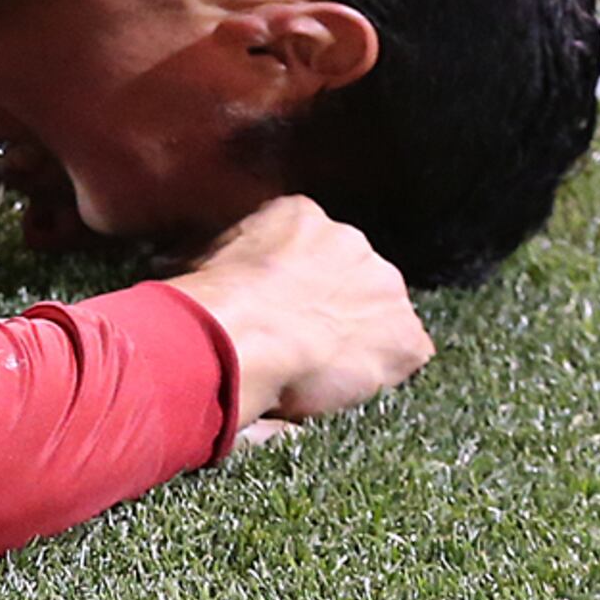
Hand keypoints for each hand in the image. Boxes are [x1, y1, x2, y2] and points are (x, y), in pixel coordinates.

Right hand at [168, 196, 433, 428]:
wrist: (241, 336)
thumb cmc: (211, 302)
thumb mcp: (203, 256)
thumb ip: (227, 256)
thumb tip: (193, 264)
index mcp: (301, 215)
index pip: (311, 246)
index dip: (295, 282)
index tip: (278, 306)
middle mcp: (354, 240)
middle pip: (352, 275)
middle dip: (333, 304)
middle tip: (298, 339)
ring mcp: (386, 288)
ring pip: (380, 314)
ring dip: (357, 336)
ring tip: (317, 369)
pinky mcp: (406, 337)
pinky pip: (403, 355)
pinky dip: (380, 372)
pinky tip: (342, 385)